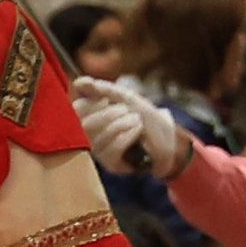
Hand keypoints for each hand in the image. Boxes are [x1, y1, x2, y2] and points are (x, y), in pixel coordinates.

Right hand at [77, 80, 191, 181]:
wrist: (170, 139)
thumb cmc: (147, 118)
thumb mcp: (127, 98)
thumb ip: (103, 90)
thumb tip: (79, 82)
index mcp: (90, 117)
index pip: (76, 111)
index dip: (90, 103)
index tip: (106, 100)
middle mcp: (90, 136)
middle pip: (84, 125)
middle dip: (108, 114)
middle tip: (126, 109)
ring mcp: (100, 151)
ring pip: (98, 138)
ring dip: (121, 123)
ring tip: (137, 119)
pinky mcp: (111, 164)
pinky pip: (112, 149)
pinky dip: (127, 135)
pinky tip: (138, 130)